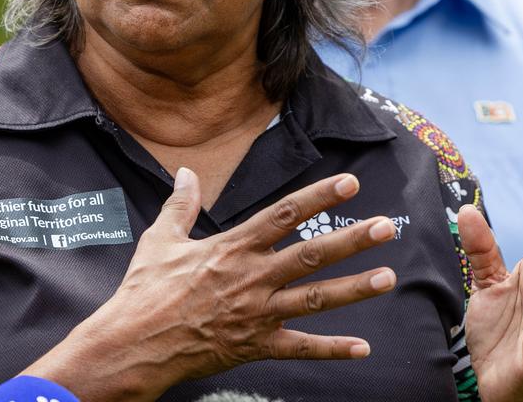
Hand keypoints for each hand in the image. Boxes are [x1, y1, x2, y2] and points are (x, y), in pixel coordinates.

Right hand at [23, 168, 398, 400]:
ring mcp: (257, 312)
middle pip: (311, 254)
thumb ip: (180, 205)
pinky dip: (332, 348)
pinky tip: (363, 347)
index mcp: (231, 248)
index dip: (318, 197)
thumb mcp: (160, 240)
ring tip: (388, 277)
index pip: (283, 215)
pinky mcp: (256, 344)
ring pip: (315, 298)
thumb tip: (186, 172)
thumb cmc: (144, 291)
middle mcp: (251, 277)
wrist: (134, 343)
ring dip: (354, 288)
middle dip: (351, 239)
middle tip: (386, 227)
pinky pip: (300, 346)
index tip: (349, 183)